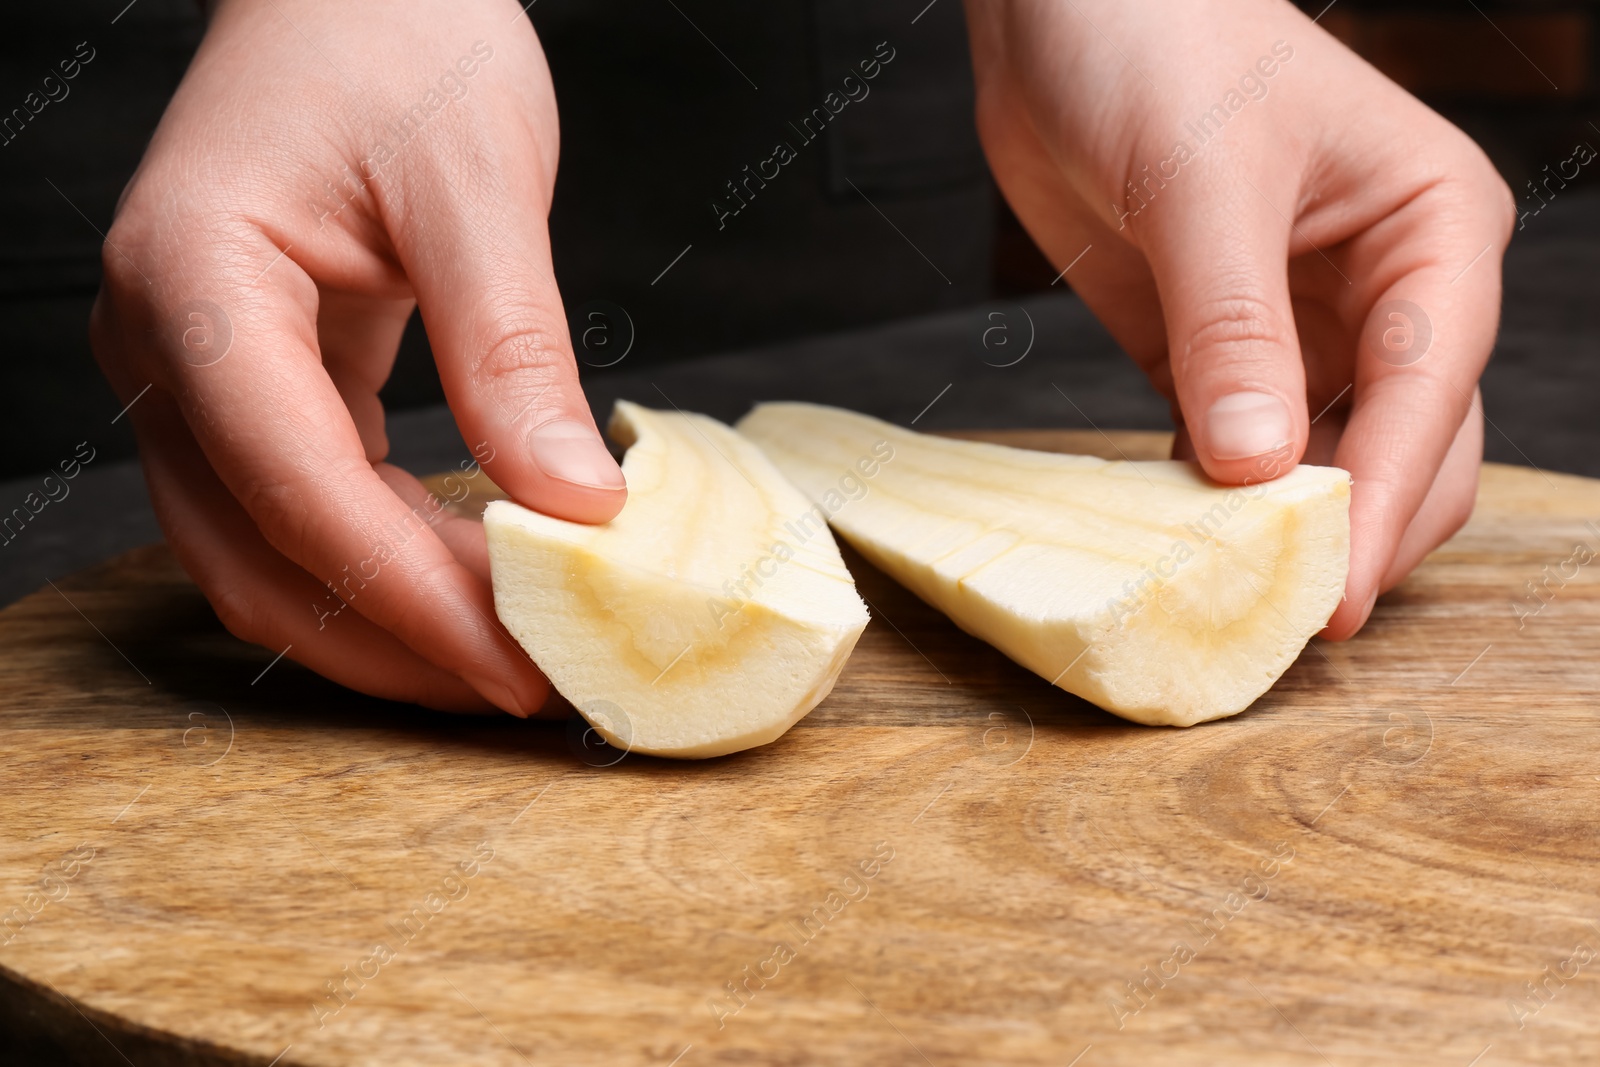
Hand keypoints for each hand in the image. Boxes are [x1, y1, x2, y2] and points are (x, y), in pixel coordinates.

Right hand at [91, 0, 624, 713]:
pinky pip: (300, 510)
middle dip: (397, 640)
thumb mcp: (476, 181)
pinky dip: (384, 561)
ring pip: (269, 557)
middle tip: (528, 686)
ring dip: (387, 620)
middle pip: (261, 557)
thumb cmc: (398, 37)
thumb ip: (512, 349)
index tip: (521, 665)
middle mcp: (165, 343)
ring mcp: (192, 372)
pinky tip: (472, 578)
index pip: (299, 488)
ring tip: (510, 653)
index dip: (413, 597)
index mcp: (196, 283)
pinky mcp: (244, 384)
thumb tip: (574, 508)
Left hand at [965, 0, 1511, 637]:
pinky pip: (1232, 452)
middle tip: (1282, 617)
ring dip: (1283, 532)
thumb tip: (1257, 468)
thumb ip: (1233, 325)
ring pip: (1322, 466)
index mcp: (1429, 231)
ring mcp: (1298, 331)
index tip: (1334, 593)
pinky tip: (1178, 541)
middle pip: (1404, 450)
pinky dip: (1214, 503)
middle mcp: (1383, 293)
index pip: (1431, 390)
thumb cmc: (1159, 39)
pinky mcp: (1213, 354)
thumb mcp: (1202, 179)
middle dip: (1355, 532)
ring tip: (1229, 599)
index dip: (1384, 499)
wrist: (1062, 8)